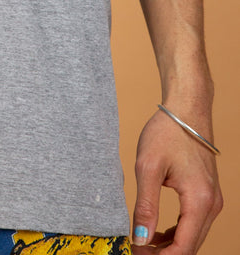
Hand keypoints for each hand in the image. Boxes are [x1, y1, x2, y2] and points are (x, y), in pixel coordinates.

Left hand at [131, 108, 221, 253]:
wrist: (186, 109)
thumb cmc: (167, 132)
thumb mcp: (148, 167)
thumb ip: (145, 206)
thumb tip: (141, 239)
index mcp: (199, 201)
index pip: (183, 248)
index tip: (136, 254)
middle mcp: (212, 205)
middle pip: (190, 247)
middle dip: (164, 254)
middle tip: (136, 251)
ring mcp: (212, 200)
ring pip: (193, 237)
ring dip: (170, 246)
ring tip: (143, 243)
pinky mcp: (207, 194)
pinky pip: (194, 224)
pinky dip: (177, 233)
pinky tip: (157, 231)